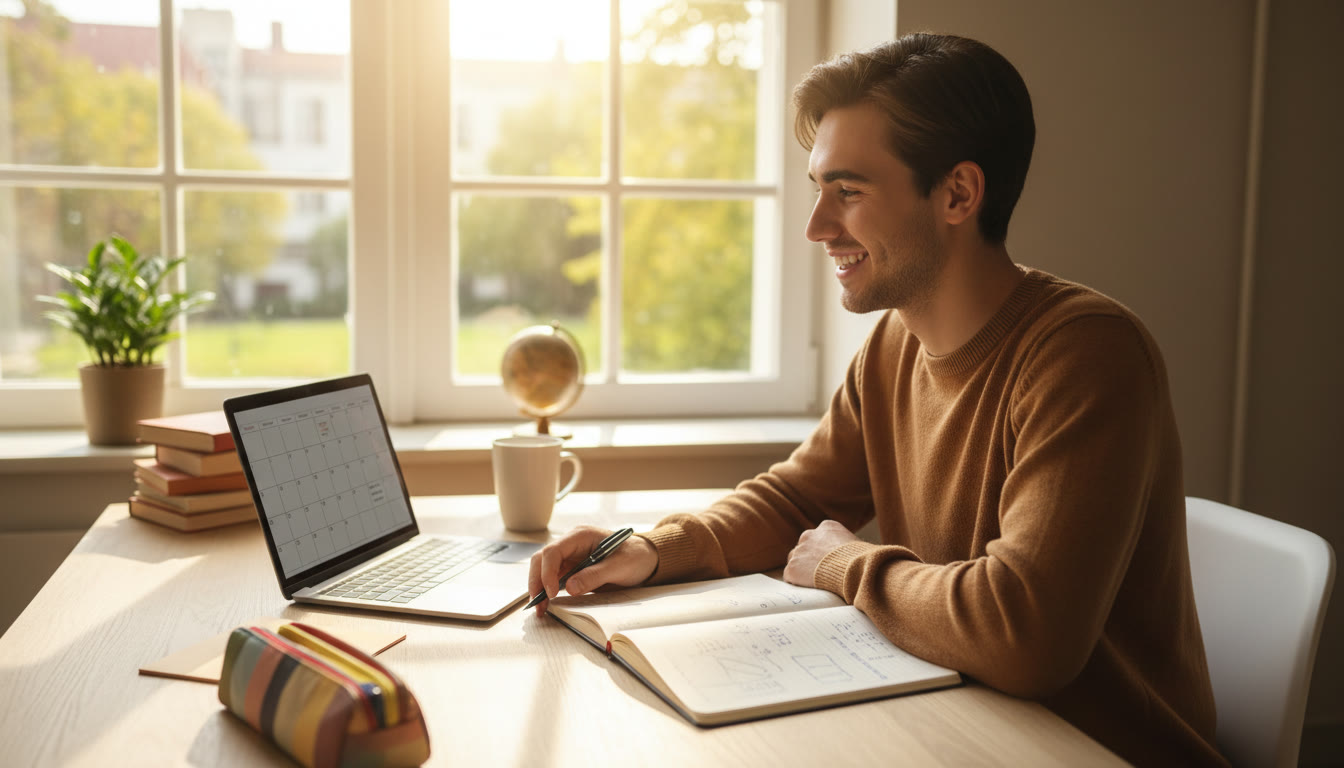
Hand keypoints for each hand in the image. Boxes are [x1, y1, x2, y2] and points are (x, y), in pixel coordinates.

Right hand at [527, 525, 658, 615]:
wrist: (645, 559)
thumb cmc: (634, 556)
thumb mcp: (619, 567)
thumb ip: (595, 576)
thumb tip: (570, 588)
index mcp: (581, 536)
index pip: (553, 551)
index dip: (548, 572)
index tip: (552, 593)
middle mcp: (571, 544)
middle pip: (542, 559)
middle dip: (537, 581)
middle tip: (539, 605)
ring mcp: (570, 556)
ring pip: (543, 569)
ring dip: (539, 588)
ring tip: (541, 609)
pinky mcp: (572, 569)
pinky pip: (553, 579)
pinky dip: (548, 591)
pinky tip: (548, 604)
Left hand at [783, 520, 858, 587]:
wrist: (854, 568)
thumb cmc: (862, 560)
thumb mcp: (857, 545)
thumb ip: (847, 547)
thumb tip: (853, 558)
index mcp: (826, 527)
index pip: (819, 538)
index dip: (823, 552)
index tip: (829, 562)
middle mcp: (809, 535)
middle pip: (804, 548)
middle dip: (809, 559)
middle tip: (820, 573)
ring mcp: (799, 551)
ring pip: (795, 561)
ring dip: (802, 570)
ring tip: (814, 583)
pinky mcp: (792, 568)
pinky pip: (790, 576)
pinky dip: (798, 583)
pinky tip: (809, 589)